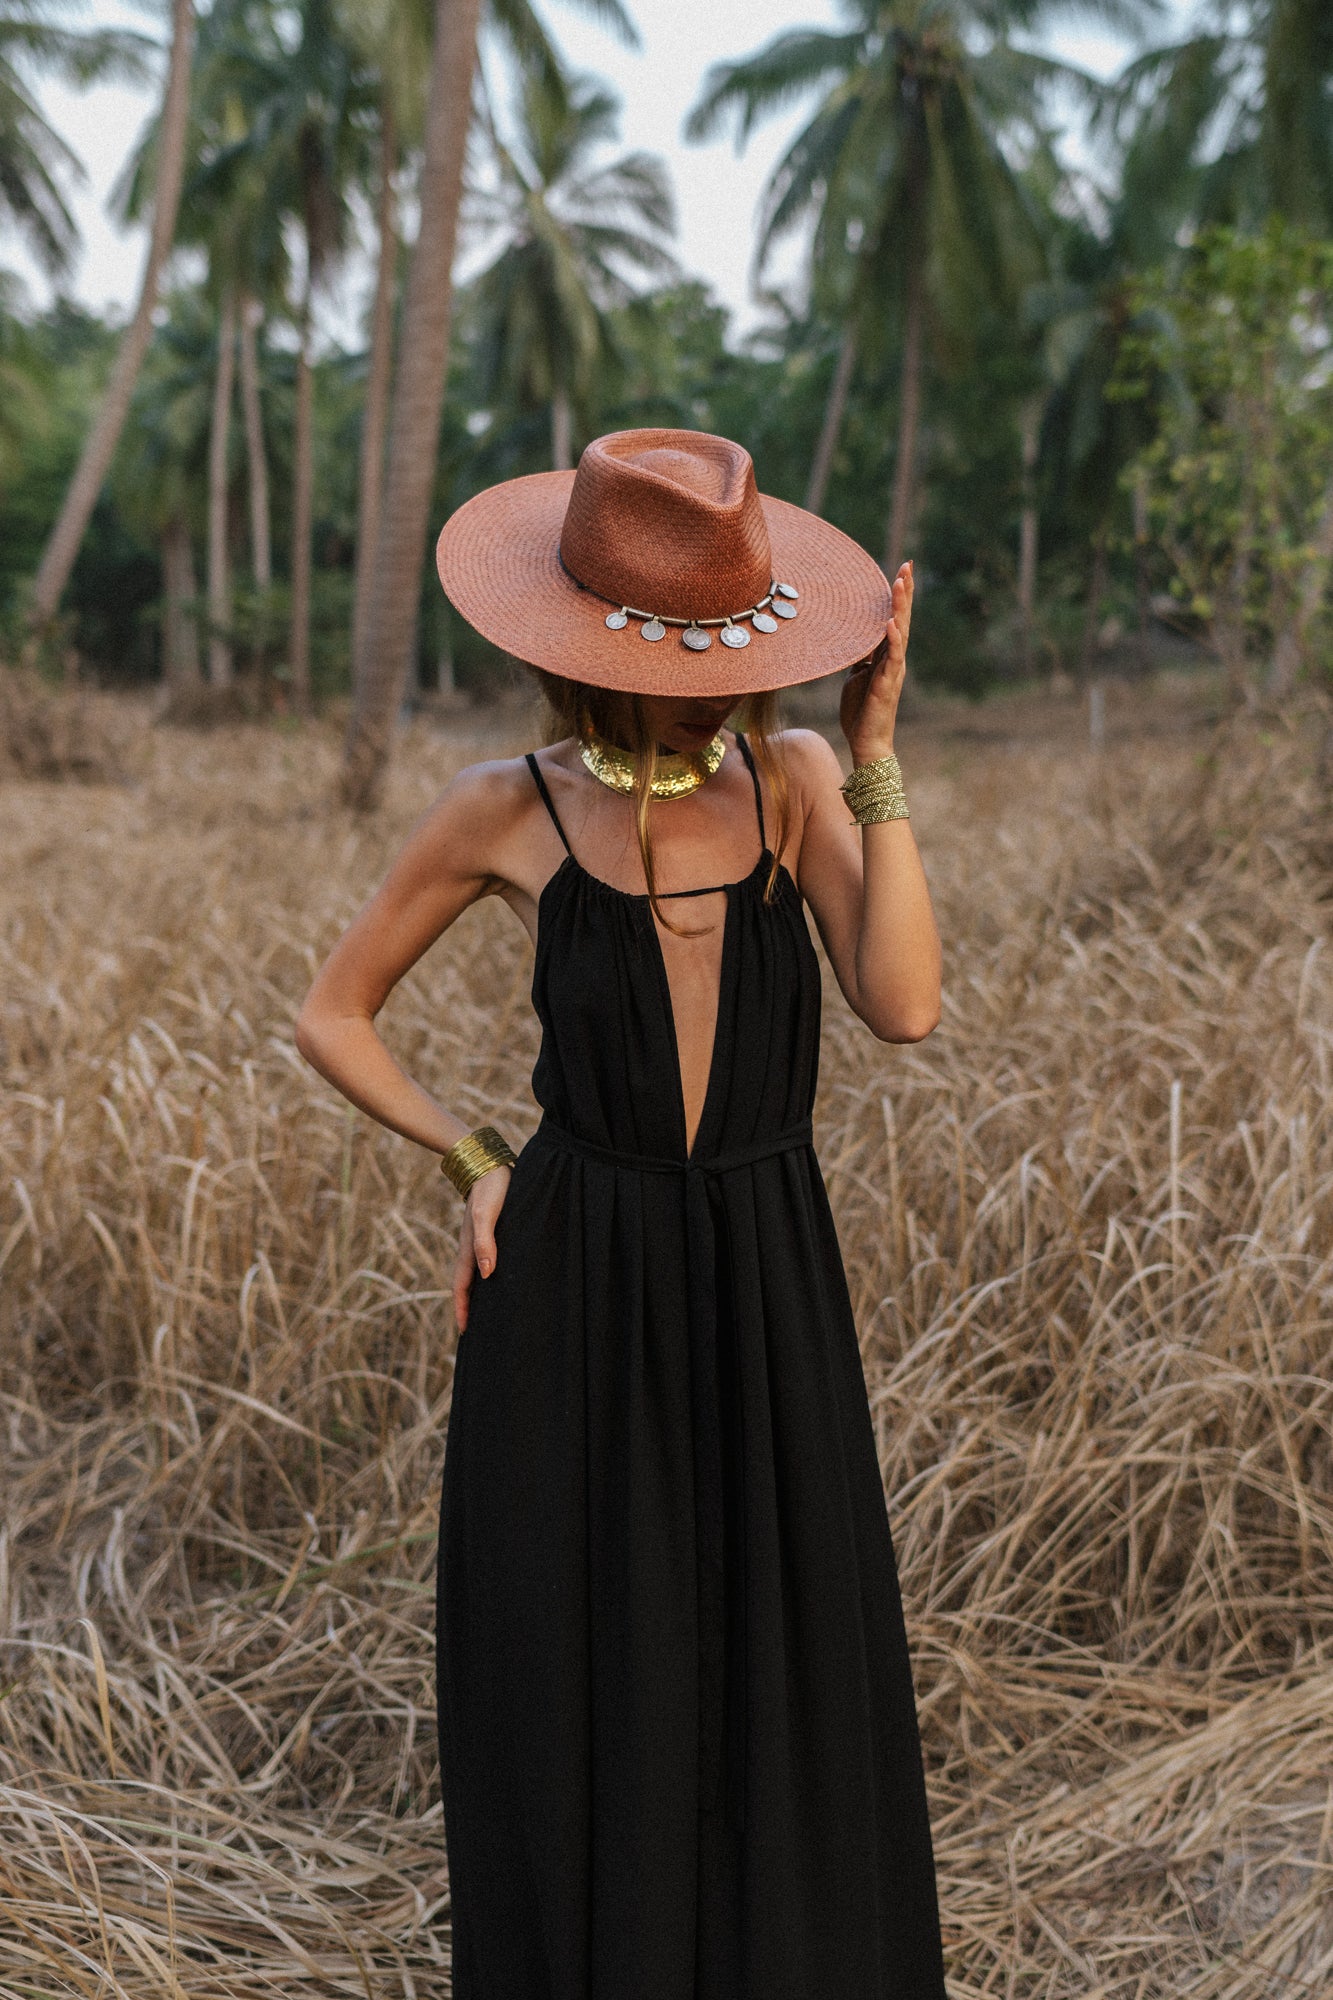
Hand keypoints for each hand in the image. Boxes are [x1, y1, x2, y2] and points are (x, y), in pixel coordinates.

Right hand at [452, 1163, 511, 1330]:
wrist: (489, 1164)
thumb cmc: (492, 1189)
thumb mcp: (488, 1215)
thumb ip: (485, 1242)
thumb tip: (487, 1274)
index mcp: (469, 1249)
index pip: (462, 1287)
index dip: (463, 1309)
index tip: (465, 1332)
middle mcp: (471, 1248)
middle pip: (466, 1285)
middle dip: (467, 1308)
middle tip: (473, 1332)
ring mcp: (478, 1241)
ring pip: (474, 1275)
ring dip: (476, 1295)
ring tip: (484, 1313)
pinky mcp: (488, 1233)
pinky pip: (483, 1261)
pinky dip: (485, 1277)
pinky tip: (496, 1279)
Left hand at [840, 562, 912, 764]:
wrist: (867, 742)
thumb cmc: (861, 711)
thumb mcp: (856, 677)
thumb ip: (860, 658)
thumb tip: (854, 641)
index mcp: (886, 656)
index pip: (894, 619)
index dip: (898, 596)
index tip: (901, 570)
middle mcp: (894, 659)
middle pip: (901, 618)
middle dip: (904, 592)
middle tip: (908, 565)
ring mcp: (893, 671)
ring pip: (899, 632)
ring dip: (900, 607)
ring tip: (901, 583)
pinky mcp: (886, 684)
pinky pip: (892, 658)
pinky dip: (891, 639)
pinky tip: (890, 623)